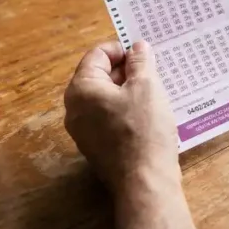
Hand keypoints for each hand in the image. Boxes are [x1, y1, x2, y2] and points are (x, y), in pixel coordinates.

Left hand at [64, 41, 178, 191]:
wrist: (144, 181)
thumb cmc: (144, 128)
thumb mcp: (147, 87)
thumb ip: (140, 61)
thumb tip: (137, 47)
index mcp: (81, 89)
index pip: (97, 54)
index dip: (122, 50)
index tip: (145, 56)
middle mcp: (74, 109)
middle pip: (98, 76)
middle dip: (125, 71)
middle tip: (153, 73)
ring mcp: (83, 131)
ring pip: (104, 99)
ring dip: (127, 92)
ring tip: (154, 93)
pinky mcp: (95, 148)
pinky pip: (108, 119)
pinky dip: (125, 111)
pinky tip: (148, 116)